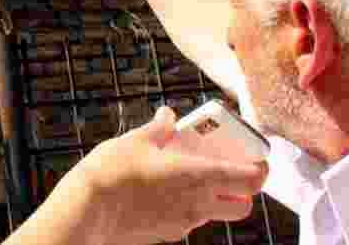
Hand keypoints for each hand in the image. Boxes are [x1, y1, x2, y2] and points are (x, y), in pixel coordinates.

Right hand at [62, 106, 267, 244]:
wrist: (88, 212)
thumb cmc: (113, 173)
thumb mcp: (137, 139)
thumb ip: (159, 127)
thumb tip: (168, 115)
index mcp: (199, 176)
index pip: (251, 180)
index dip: (260, 169)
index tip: (256, 157)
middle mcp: (198, 204)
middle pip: (243, 206)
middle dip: (243, 190)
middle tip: (228, 169)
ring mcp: (183, 224)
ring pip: (215, 214)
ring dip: (212, 197)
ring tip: (187, 175)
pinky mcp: (166, 235)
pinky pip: (188, 221)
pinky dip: (186, 207)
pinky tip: (163, 191)